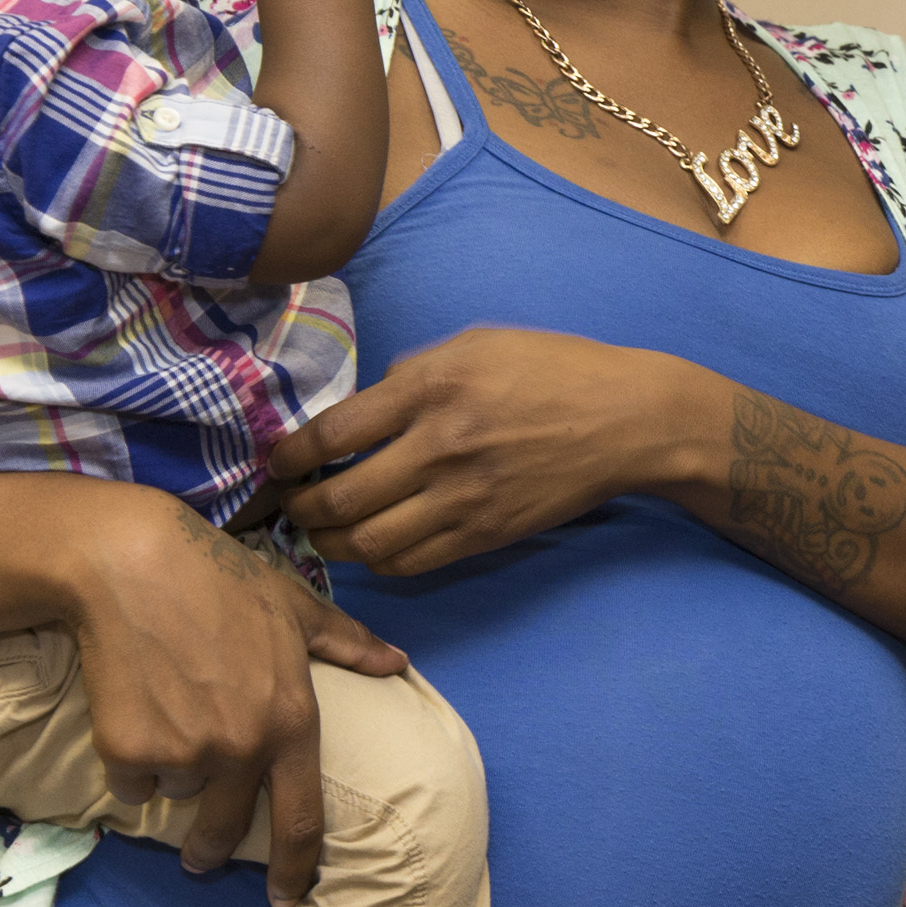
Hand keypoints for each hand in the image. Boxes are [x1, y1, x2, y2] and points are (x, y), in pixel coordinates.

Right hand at [64, 491, 408, 904]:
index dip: (296, 868)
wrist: (134, 567)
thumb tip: (399, 662)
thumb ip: (349, 645)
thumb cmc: (222, 581)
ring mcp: (184, 754)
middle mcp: (243, 749)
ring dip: (174, 776)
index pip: (302, 820)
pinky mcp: (128, 752)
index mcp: (292, 722)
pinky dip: (131, 763)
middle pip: (226, 830)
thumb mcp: (298, 608)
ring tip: (169, 723)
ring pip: (177, 795)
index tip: (287, 898)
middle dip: (212, 850)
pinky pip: (132, 783)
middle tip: (204, 855)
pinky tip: (134, 714)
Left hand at [270, 327, 689, 578]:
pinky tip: (373, 547)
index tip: (278, 463)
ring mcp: (464, 497)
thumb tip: (364, 407)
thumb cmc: (554, 370)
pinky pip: (411, 563)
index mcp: (433, 387)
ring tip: (322, 533)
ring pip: (368, 543)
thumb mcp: (478, 343)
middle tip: (291, 506)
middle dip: (299, 510)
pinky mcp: (485, 533)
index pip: (332, 433)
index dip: (289, 456)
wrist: (627, 419)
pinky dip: (378, 562)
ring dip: (330, 545)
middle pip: (339, 499)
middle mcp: (441, 446)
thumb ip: (414, 371)